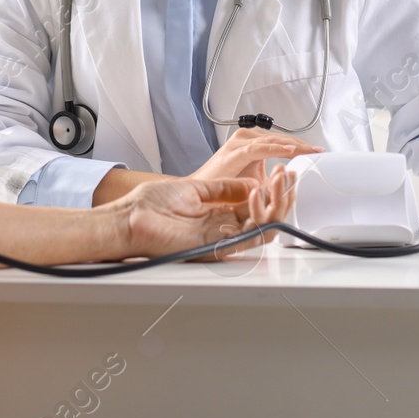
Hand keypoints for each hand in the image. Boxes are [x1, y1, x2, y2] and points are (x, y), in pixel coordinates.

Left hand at [116, 170, 295, 259]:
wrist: (130, 219)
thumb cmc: (151, 205)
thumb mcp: (196, 188)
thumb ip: (226, 189)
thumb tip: (252, 184)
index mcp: (219, 214)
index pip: (257, 205)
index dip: (273, 188)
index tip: (281, 170)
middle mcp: (224, 228)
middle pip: (267, 216)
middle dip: (282, 195)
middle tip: (288, 175)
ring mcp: (222, 238)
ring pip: (265, 228)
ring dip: (278, 203)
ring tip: (279, 180)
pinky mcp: (217, 247)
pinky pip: (250, 237)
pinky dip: (260, 217)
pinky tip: (258, 194)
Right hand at [189, 127, 322, 182]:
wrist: (203, 192)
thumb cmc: (225, 186)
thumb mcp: (256, 179)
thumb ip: (272, 175)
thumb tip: (293, 178)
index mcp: (251, 142)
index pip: (280, 140)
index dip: (300, 145)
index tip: (317, 151)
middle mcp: (245, 138)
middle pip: (279, 138)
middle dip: (301, 145)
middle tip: (319, 150)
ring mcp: (239, 144)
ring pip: (272, 141)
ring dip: (293, 146)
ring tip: (310, 150)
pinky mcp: (235, 153)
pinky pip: (259, 149)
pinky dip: (276, 149)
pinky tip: (290, 151)